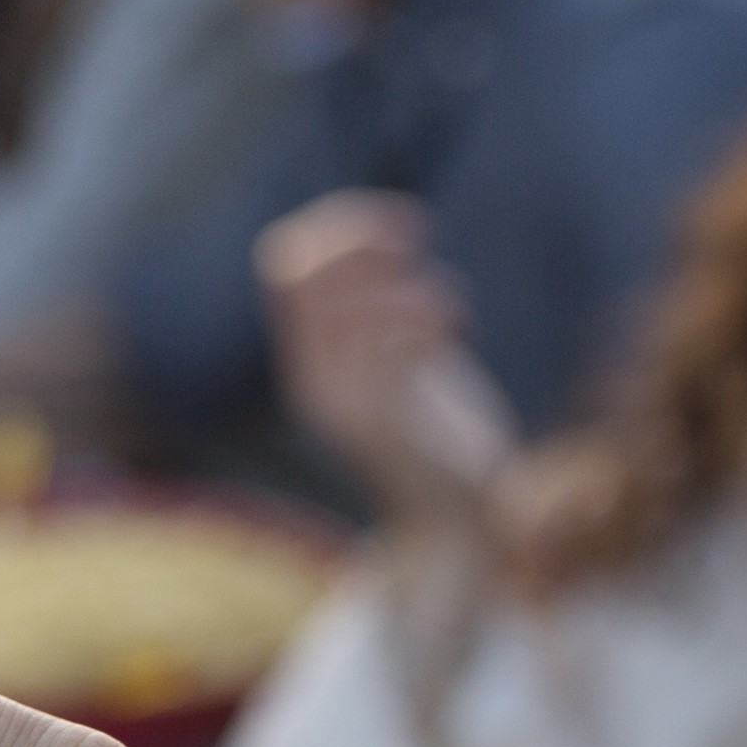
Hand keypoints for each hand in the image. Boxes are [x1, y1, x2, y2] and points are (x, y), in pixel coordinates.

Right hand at [254, 194, 511, 516]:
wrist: (452, 520)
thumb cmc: (437, 433)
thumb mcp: (398, 361)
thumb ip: (378, 310)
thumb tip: (380, 235)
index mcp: (307, 360)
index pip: (285, 262)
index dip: (338, 225)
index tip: (400, 228)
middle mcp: (312, 379)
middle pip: (312, 272)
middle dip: (372, 240)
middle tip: (424, 247)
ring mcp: (345, 401)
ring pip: (358, 302)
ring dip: (415, 286)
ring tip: (451, 309)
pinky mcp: (387, 420)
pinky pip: (397, 338)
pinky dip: (435, 315)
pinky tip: (461, 332)